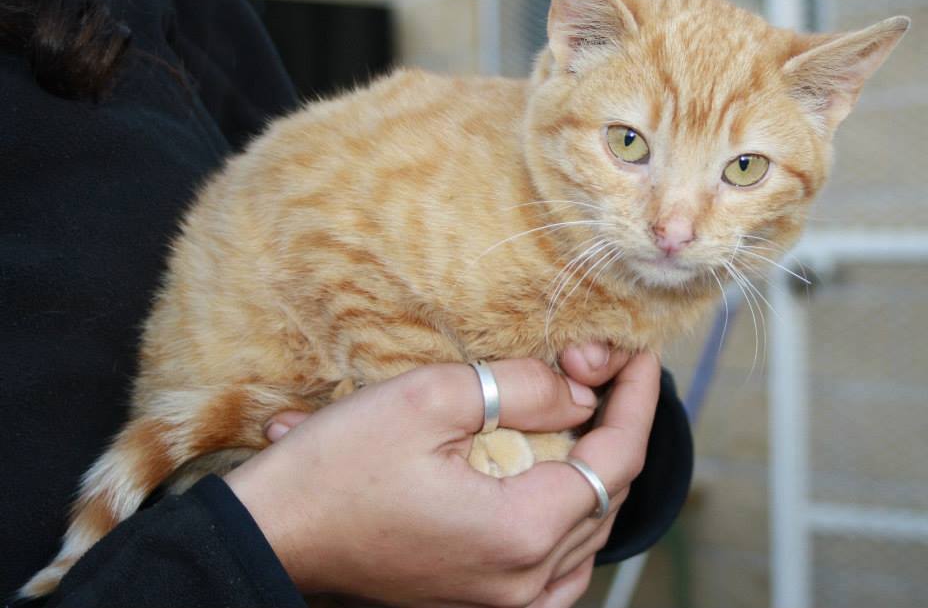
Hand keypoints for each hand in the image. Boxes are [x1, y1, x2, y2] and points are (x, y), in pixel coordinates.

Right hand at [228, 349, 658, 606]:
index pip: (617, 459)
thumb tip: (580, 393)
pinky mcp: (481, 603)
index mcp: (522, 531)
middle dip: (614, 429)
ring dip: (592, 471)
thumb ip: (523, 389)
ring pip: (585, 532)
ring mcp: (504, 603)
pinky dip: (565, 513)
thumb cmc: (339, 466)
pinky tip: (548, 478)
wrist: (276, 533)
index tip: (639, 356)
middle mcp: (525, 583)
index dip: (636, 400)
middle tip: (602, 374)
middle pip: (607, 497)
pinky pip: (554, 562)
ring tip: (582, 417)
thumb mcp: (431, 398)